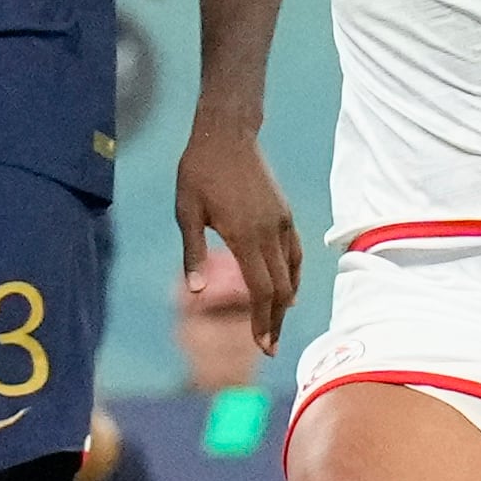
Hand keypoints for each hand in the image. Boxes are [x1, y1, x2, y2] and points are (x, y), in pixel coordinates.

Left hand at [174, 110, 301, 354]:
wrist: (227, 134)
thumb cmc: (199, 171)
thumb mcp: (186, 211)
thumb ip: (192, 252)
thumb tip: (195, 291)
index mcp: (244, 236)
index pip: (261, 289)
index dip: (261, 320)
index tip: (262, 345)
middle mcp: (269, 233)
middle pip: (280, 288)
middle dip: (274, 321)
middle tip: (269, 347)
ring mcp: (281, 223)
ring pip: (291, 273)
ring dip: (284, 302)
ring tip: (275, 325)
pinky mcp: (285, 214)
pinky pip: (295, 253)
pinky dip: (294, 276)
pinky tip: (288, 290)